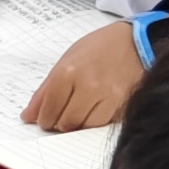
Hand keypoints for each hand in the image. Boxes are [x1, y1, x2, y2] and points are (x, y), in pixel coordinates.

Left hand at [25, 21, 144, 130]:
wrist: (138, 41)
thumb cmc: (101, 47)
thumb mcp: (68, 59)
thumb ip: (47, 89)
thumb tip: (29, 115)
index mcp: (69, 71)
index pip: (49, 109)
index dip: (44, 118)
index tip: (44, 119)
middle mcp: (89, 85)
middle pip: (65, 122)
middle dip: (59, 123)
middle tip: (61, 116)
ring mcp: (109, 96)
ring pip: (85, 126)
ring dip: (78, 124)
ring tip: (79, 112)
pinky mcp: (124, 105)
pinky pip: (103, 124)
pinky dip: (95, 121)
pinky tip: (95, 109)